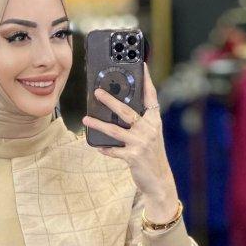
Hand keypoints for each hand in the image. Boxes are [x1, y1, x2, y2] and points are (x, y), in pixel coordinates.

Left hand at [81, 62, 178, 216]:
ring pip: (115, 130)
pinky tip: (96, 146)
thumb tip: (120, 109)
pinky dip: (105, 148)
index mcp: (154, 121)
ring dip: (98, 124)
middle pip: (126, 111)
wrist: (159, 180)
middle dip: (110, 100)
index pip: (151, 97)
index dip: (147, 80)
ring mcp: (141, 143)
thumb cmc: (152, 155)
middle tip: (97, 92)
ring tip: (86, 118)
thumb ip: (141, 122)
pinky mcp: (133, 157)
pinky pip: (114, 151)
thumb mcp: (151, 135)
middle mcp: (148, 129)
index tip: (143, 65)